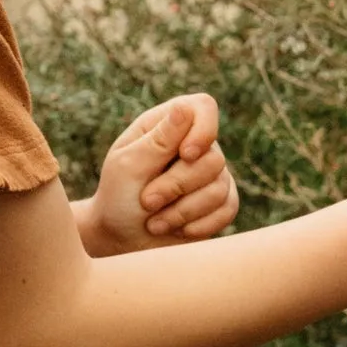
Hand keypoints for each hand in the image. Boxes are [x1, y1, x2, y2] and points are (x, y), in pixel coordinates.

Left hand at [74, 94, 240, 256]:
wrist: (122, 239)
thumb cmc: (118, 198)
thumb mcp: (128, 166)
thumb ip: (159, 139)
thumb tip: (185, 108)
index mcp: (168, 125)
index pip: (203, 107)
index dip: (203, 130)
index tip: (185, 155)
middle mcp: (194, 144)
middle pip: (213, 159)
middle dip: (177, 186)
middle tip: (146, 202)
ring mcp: (210, 174)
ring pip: (219, 188)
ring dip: (182, 212)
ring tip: (154, 223)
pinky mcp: (220, 202)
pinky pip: (228, 210)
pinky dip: (199, 225)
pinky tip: (176, 230)